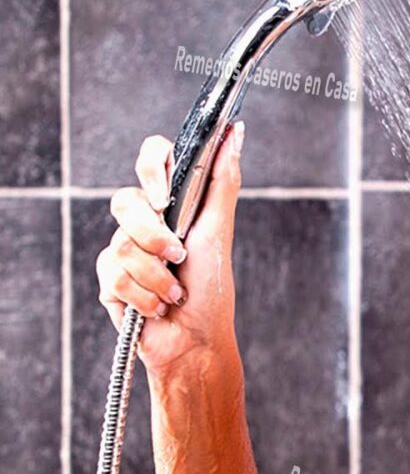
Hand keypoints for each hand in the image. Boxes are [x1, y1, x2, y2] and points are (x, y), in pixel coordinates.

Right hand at [96, 122, 245, 374]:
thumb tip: (235, 132)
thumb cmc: (213, 288)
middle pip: (125, 201)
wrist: (196, 341)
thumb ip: (223, 180)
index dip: (152, 167)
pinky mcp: (109, 281)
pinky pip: (114, 275)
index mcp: (173, 205)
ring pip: (121, 244)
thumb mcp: (219, 231)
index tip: (167, 196)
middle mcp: (144, 223)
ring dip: (158, 276)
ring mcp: (123, 251)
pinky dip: (145, 295)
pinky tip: (159, 308)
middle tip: (178, 255)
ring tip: (177, 292)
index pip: (152, 160)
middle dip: (155, 235)